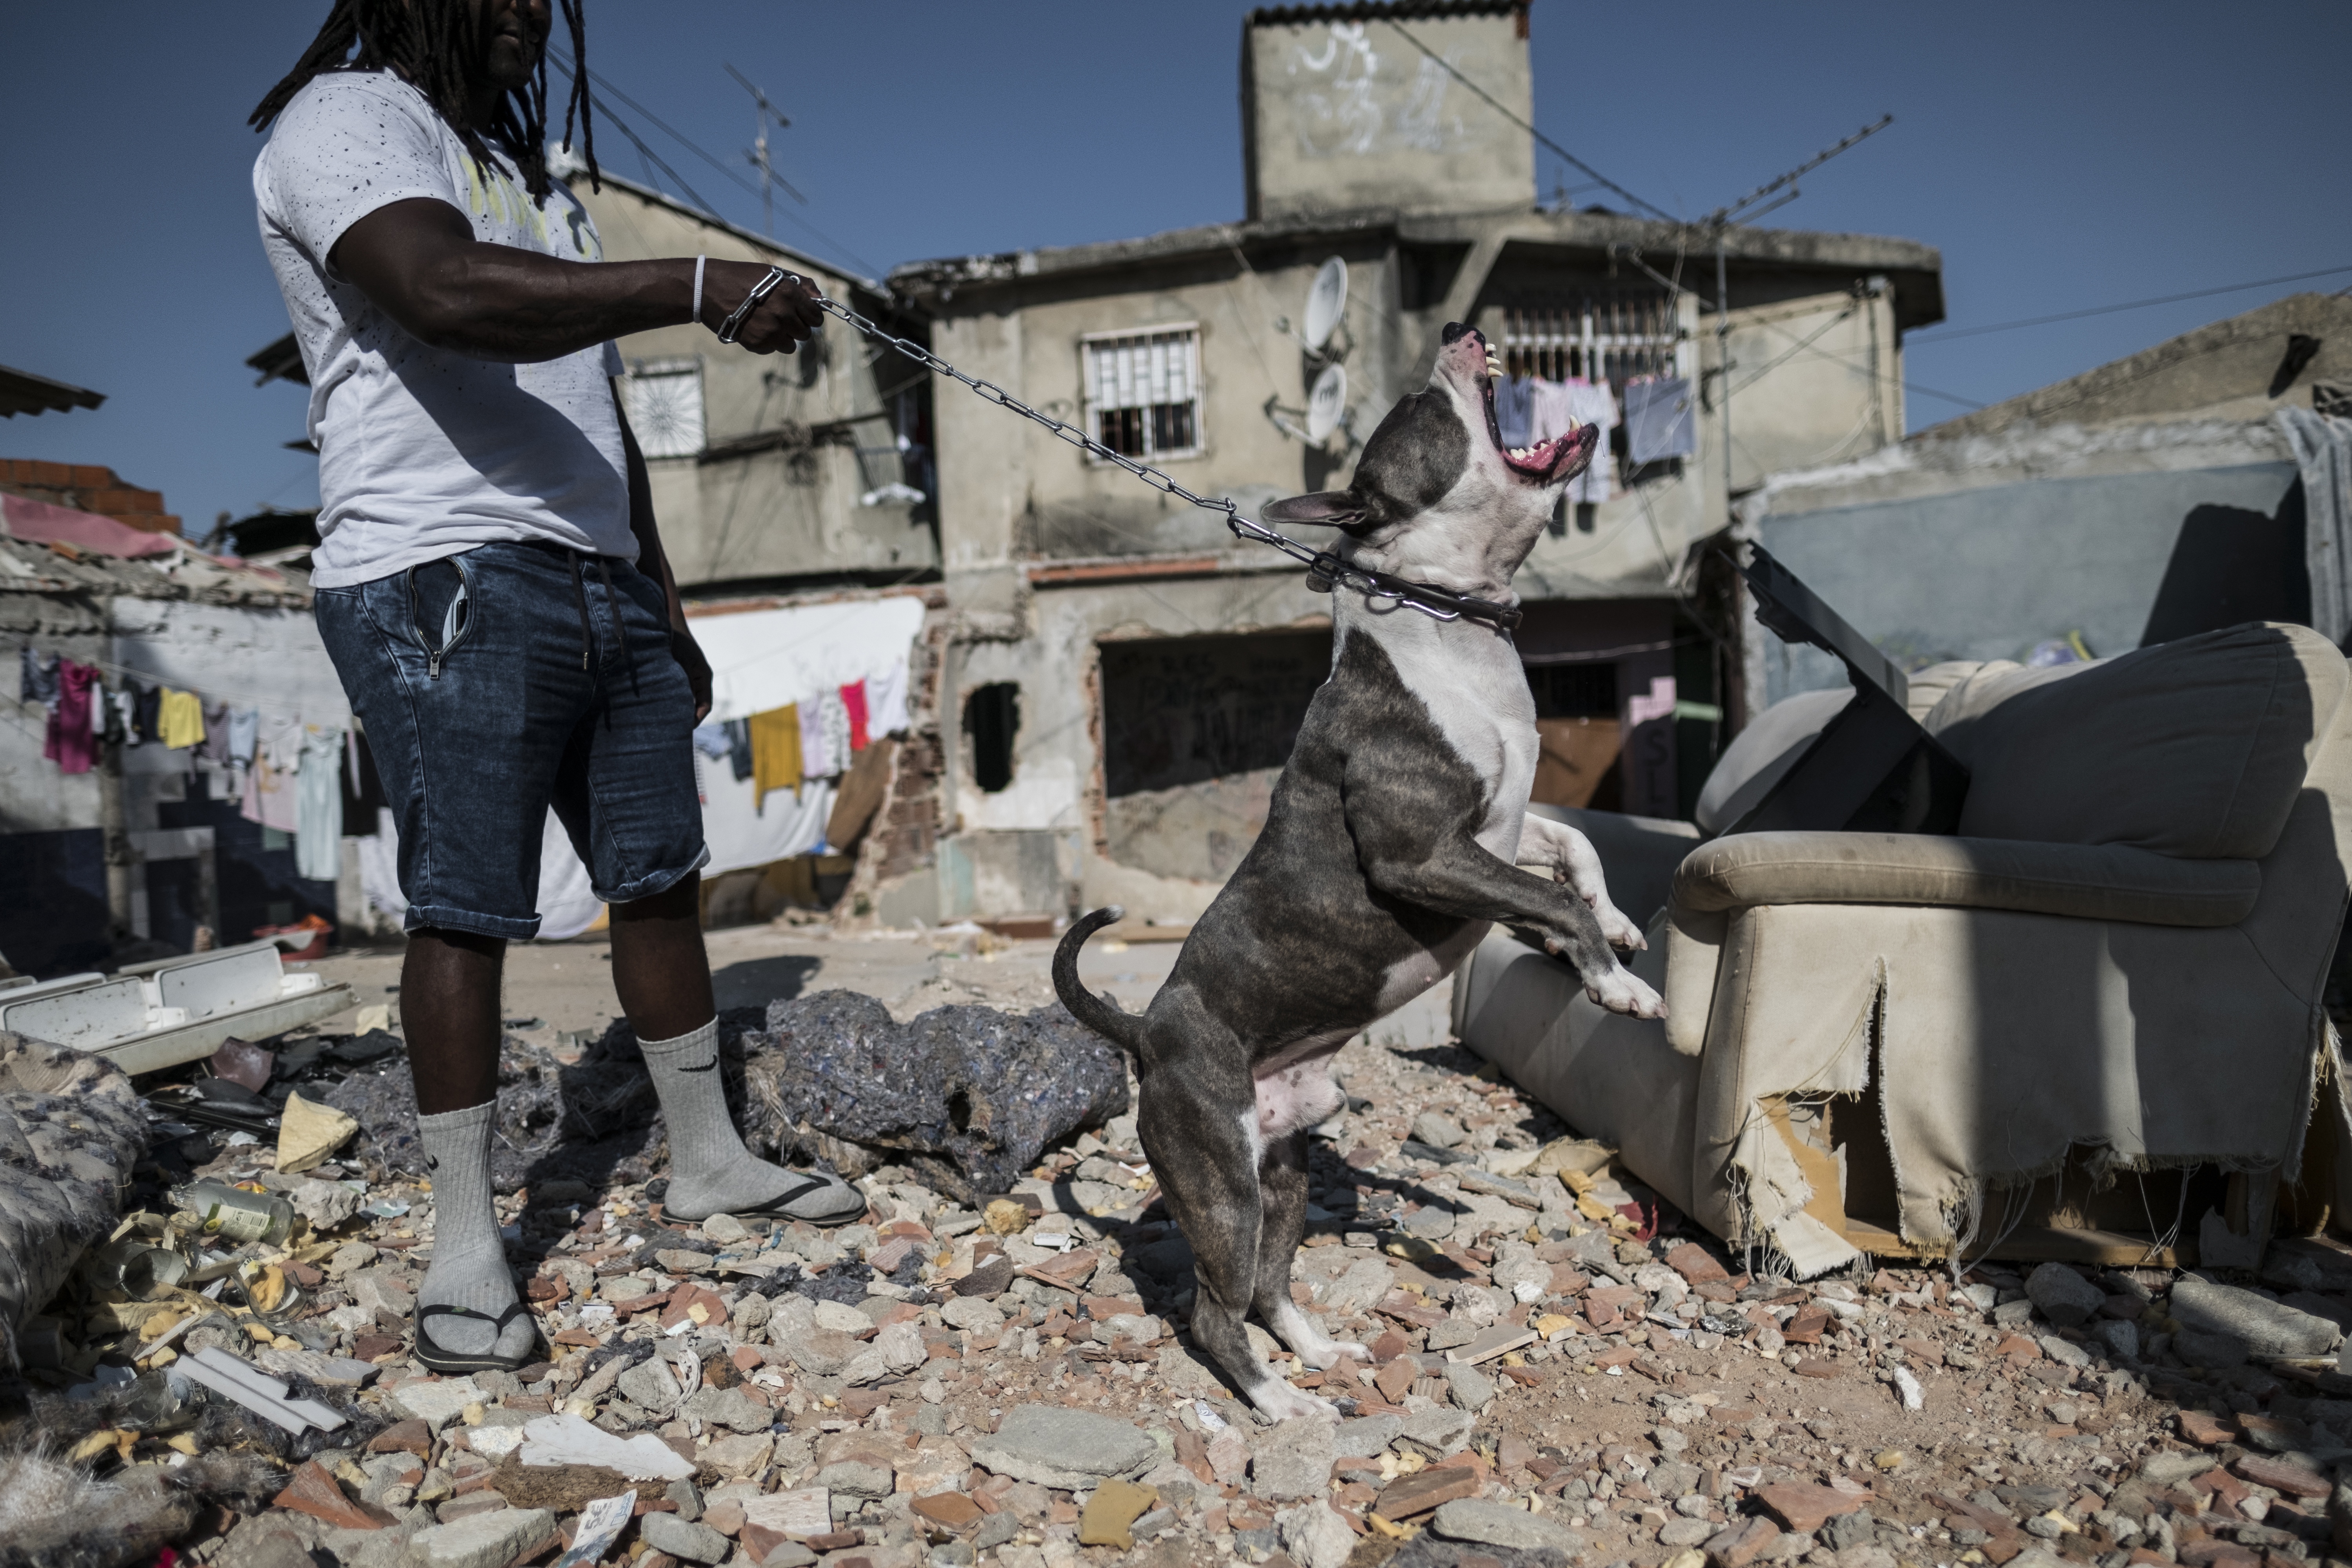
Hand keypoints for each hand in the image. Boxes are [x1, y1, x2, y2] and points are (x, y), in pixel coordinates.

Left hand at [671, 624, 713, 722]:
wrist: (667, 619)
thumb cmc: (673, 638)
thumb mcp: (676, 663)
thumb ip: (680, 684)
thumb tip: (681, 707)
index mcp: (703, 675)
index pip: (704, 705)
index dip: (696, 719)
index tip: (685, 729)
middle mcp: (700, 677)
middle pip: (697, 705)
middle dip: (686, 718)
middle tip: (673, 731)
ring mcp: (691, 675)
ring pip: (688, 699)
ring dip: (679, 710)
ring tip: (666, 721)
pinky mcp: (681, 673)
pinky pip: (681, 692)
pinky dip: (674, 701)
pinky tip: (660, 705)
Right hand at [699, 260, 823, 354]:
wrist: (708, 290)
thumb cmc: (742, 278)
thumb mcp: (774, 274)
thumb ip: (802, 285)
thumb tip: (821, 298)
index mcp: (790, 294)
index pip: (816, 317)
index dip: (810, 316)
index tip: (803, 314)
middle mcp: (783, 314)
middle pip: (805, 333)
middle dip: (796, 326)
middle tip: (781, 317)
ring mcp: (771, 332)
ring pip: (791, 346)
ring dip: (783, 337)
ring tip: (767, 323)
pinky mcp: (758, 344)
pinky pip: (772, 349)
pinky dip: (766, 342)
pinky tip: (754, 328)